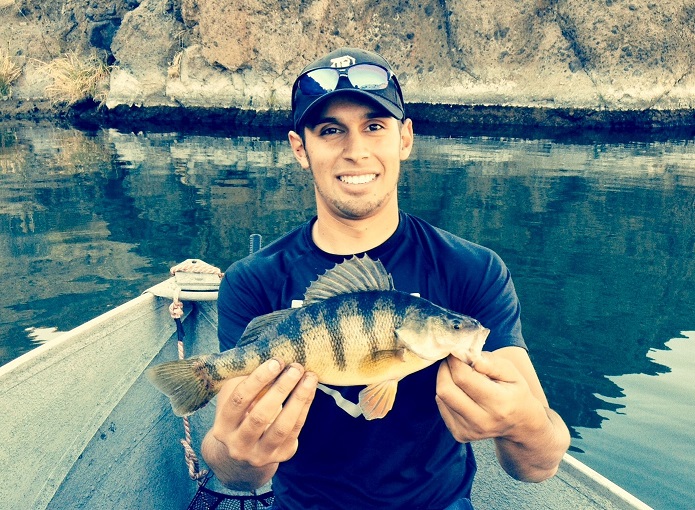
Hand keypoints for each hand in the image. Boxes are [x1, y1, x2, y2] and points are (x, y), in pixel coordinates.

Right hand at [205, 358, 317, 486]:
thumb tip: (268, 356)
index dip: (258, 379)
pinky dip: (304, 408)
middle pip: (260, 416)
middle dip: (281, 388)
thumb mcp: (232, 399)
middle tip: (296, 367)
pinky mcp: (280, 457)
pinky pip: (295, 431)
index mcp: (223, 427)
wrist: (241, 456)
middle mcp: (238, 444)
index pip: (239, 400)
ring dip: (298, 399)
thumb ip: (244, 381)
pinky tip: (310, 390)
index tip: (276, 362)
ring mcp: (260, 454)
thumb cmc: (238, 416)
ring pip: (282, 427)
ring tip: (309, 377)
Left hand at [435, 351, 543, 443]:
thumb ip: (492, 363)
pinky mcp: (460, 435)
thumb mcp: (512, 373)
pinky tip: (460, 391)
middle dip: (445, 369)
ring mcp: (469, 431)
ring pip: (441, 398)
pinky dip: (446, 394)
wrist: (519, 424)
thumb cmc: (515, 392)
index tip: (456, 350)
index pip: (464, 378)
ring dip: (444, 380)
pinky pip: (442, 407)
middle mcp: (482, 421)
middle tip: (452, 360)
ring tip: (458, 374)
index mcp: (499, 404)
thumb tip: (469, 357)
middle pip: (446, 390)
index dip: (455, 360)